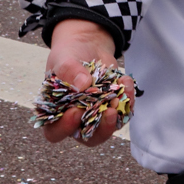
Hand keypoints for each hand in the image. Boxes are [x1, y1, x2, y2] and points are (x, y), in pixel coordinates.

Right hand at [41, 20, 121, 145]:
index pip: (55, 132)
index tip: (75, 111)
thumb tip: (83, 85)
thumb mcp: (64, 58)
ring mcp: (96, 116)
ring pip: (108, 128)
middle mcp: (76, 121)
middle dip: (100, 128)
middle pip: (88, 138)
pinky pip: (123, 112)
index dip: (65, 128)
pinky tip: (126, 82)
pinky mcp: (112, 108)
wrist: (87, 46)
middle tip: (108, 111)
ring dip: (117, 116)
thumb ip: (69, 70)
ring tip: (120, 95)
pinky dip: (127, 100)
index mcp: (55, 113)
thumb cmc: (68, 56)